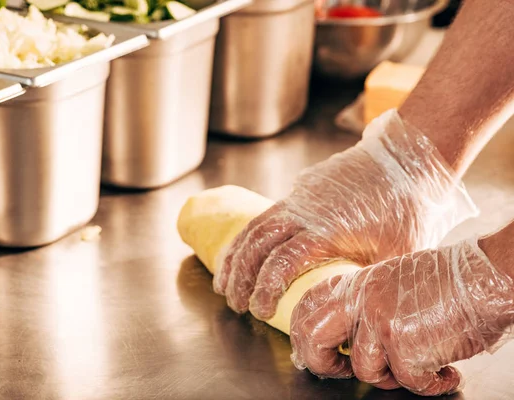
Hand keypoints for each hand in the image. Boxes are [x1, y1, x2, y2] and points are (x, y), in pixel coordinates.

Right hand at [213, 109, 477, 319]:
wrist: (411, 159)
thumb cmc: (409, 209)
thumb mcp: (395, 255)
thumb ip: (363, 281)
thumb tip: (343, 309)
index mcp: (326, 230)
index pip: (281, 263)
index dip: (265, 289)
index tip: (260, 311)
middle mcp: (304, 211)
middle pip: (257, 244)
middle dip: (240, 276)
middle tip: (235, 303)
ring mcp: (300, 196)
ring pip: (255, 226)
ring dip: (236, 256)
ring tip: (225, 281)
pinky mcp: (302, 188)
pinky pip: (267, 213)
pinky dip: (250, 236)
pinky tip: (247, 251)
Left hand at [289, 238, 513, 395]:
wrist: (485, 277)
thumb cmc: (446, 282)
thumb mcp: (392, 281)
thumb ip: (366, 303)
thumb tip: (349, 338)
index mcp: (357, 283)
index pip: (307, 306)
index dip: (302, 334)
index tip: (313, 352)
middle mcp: (362, 299)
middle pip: (312, 336)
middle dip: (321, 364)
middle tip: (340, 372)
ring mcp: (380, 321)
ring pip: (364, 370)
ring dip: (392, 377)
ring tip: (418, 365)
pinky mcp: (404, 344)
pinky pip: (406, 382)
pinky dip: (429, 385)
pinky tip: (445, 371)